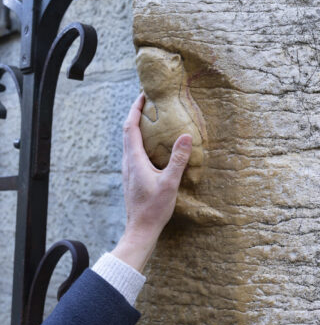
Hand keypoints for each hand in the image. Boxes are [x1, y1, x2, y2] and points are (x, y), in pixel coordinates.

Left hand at [111, 93, 191, 271]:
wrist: (140, 229)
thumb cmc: (154, 208)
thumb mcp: (169, 183)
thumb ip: (178, 159)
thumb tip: (186, 136)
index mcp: (134, 160)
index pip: (131, 127)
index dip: (135, 109)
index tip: (142, 96)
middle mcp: (128, 162)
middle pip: (128, 131)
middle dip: (136, 114)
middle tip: (148, 103)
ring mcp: (128, 170)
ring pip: (129, 142)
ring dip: (137, 127)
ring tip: (150, 119)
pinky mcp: (132, 177)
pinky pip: (133, 152)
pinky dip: (139, 140)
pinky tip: (151, 145)